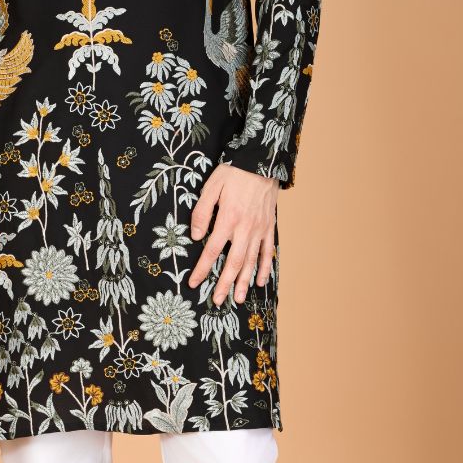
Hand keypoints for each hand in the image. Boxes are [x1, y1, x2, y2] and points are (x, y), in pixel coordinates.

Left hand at [187, 164, 278, 304]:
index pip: (212, 250)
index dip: (202, 269)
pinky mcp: (269, 227)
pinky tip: (260, 282)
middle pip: (233, 263)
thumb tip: (197, 236)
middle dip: (223, 284)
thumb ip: (202, 212)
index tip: (194, 283)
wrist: (262, 161)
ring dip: (243, 282)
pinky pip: (267, 252)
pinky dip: (265, 268)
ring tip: (237, 299)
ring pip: (251, 262)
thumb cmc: (234, 173)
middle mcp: (245, 228)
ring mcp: (259, 230)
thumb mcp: (211, 187)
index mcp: (228, 219)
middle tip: (217, 301)